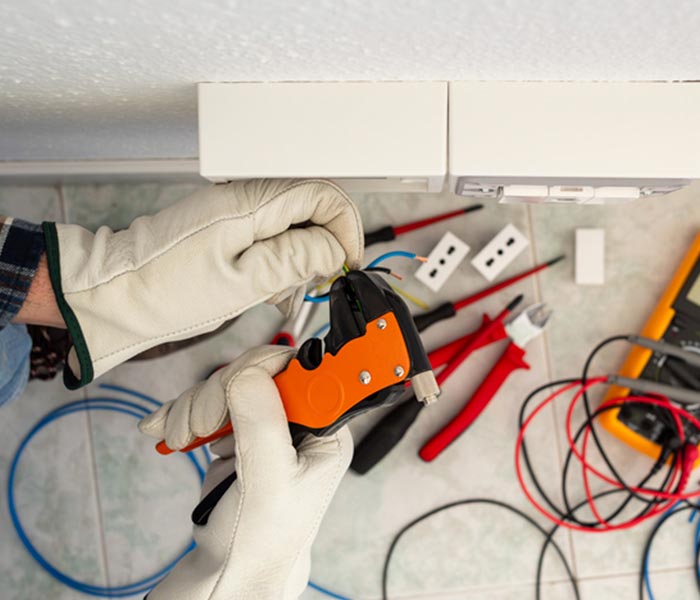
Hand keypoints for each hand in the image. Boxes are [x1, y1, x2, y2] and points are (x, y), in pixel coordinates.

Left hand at [43, 179, 363, 387]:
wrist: (118, 294)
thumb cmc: (168, 291)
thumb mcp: (242, 283)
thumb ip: (295, 260)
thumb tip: (333, 248)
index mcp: (250, 203)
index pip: (322, 195)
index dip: (344, 228)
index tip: (346, 263)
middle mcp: (244, 197)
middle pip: (310, 208)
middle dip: (321, 247)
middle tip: (312, 285)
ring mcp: (234, 209)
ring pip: (292, 225)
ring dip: (298, 259)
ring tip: (279, 293)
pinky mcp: (226, 225)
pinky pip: (269, 236)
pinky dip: (277, 262)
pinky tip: (264, 288)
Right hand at [142, 347, 352, 599]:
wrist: (231, 564)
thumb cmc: (262, 537)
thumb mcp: (270, 481)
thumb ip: (263, 424)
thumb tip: (249, 373)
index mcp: (324, 428)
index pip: (301, 369)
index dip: (262, 368)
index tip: (231, 389)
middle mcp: (298, 420)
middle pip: (255, 371)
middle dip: (218, 394)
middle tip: (200, 427)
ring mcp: (264, 423)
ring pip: (226, 383)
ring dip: (195, 407)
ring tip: (181, 439)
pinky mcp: (236, 430)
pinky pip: (207, 402)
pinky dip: (183, 413)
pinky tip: (167, 431)